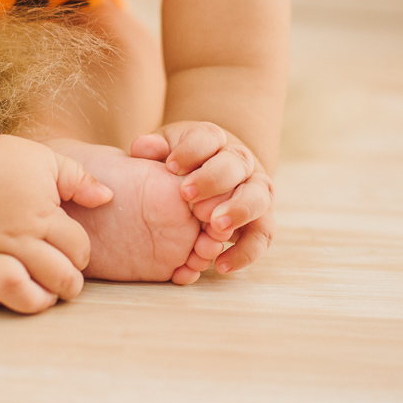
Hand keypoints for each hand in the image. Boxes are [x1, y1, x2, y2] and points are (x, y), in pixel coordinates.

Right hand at [0, 135, 111, 313]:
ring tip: (40, 297)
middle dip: (69, 285)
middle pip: (54, 274)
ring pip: (14, 289)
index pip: (77, 248)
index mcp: (40, 213)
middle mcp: (14, 235)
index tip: (74, 253)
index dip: (82, 255)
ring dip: (33, 300)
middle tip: (66, 284)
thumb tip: (107, 196)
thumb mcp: (46, 160)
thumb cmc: (1, 160)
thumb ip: (79, 178)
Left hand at [130, 121, 275, 273]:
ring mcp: (256, 190)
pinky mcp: (261, 220)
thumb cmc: (179, 166)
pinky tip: (222, 264)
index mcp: (215, 141)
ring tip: (215, 227)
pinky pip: (262, 236)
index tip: (169, 166)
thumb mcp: (165, 154)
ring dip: (238, 211)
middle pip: (236, 164)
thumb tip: (141, 148)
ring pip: (258, 197)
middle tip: (187, 196)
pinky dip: (245, 252)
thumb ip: (154, 150)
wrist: (207, 178)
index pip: (209, 138)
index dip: (191, 151)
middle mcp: (241, 163)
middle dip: (213, 179)